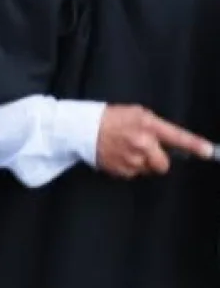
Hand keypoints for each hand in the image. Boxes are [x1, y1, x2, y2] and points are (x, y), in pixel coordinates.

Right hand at [95, 105, 213, 177]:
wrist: (80, 128)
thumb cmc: (110, 118)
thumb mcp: (137, 114)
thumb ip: (156, 128)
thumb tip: (172, 143)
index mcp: (147, 124)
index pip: (176, 136)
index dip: (195, 145)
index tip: (209, 151)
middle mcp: (141, 142)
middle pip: (163, 164)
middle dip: (157, 160)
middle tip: (145, 150)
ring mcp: (131, 158)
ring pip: (148, 169)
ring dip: (141, 162)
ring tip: (126, 149)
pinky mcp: (121, 170)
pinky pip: (133, 173)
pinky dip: (128, 166)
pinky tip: (117, 155)